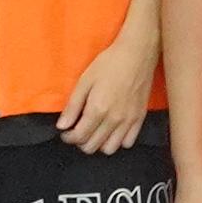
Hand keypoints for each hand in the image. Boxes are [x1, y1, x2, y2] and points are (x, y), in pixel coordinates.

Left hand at [58, 34, 155, 148]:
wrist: (137, 54)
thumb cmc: (109, 63)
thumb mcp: (85, 80)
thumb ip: (73, 106)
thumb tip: (62, 126)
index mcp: (98, 109)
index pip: (79, 137)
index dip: (68, 137)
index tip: (65, 132)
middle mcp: (114, 119)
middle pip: (92, 146)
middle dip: (80, 142)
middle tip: (77, 131)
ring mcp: (128, 121)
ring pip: (110, 148)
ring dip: (99, 144)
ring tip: (94, 132)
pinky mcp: (140, 118)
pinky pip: (127, 142)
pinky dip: (117, 141)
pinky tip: (112, 130)